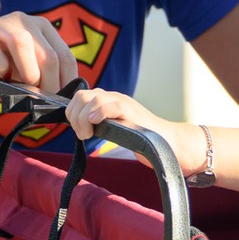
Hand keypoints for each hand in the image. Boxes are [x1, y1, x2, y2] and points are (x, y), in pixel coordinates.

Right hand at [0, 12, 77, 93]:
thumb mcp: (27, 70)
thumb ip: (45, 76)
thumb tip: (63, 97)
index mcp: (41, 27)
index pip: (64, 55)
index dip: (66, 81)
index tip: (60, 100)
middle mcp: (22, 20)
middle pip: (47, 53)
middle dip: (49, 82)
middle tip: (43, 100)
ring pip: (21, 42)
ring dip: (29, 71)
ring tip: (27, 86)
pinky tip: (1, 75)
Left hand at [64, 88, 200, 172]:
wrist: (166, 143)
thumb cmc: (140, 139)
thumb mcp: (113, 129)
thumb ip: (98, 124)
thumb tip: (79, 128)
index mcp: (107, 100)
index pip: (79, 96)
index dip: (72, 112)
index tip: (77, 130)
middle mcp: (113, 97)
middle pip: (82, 96)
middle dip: (75, 116)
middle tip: (83, 134)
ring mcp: (123, 102)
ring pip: (93, 98)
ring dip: (83, 118)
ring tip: (88, 134)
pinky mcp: (132, 111)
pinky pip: (112, 104)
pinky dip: (99, 112)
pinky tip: (94, 122)